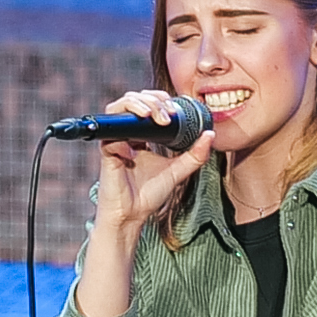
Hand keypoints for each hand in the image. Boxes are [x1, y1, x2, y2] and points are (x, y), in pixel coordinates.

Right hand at [82, 91, 210, 237]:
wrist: (132, 216)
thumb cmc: (149, 195)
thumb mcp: (178, 171)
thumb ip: (194, 155)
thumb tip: (210, 134)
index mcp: (140, 135)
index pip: (146, 103)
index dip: (159, 99)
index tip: (175, 110)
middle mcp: (126, 135)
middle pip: (132, 99)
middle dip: (152, 100)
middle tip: (167, 114)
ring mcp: (114, 141)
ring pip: (117, 108)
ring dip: (136, 105)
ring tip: (153, 115)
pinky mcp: (106, 153)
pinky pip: (109, 133)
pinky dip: (123, 134)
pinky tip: (135, 147)